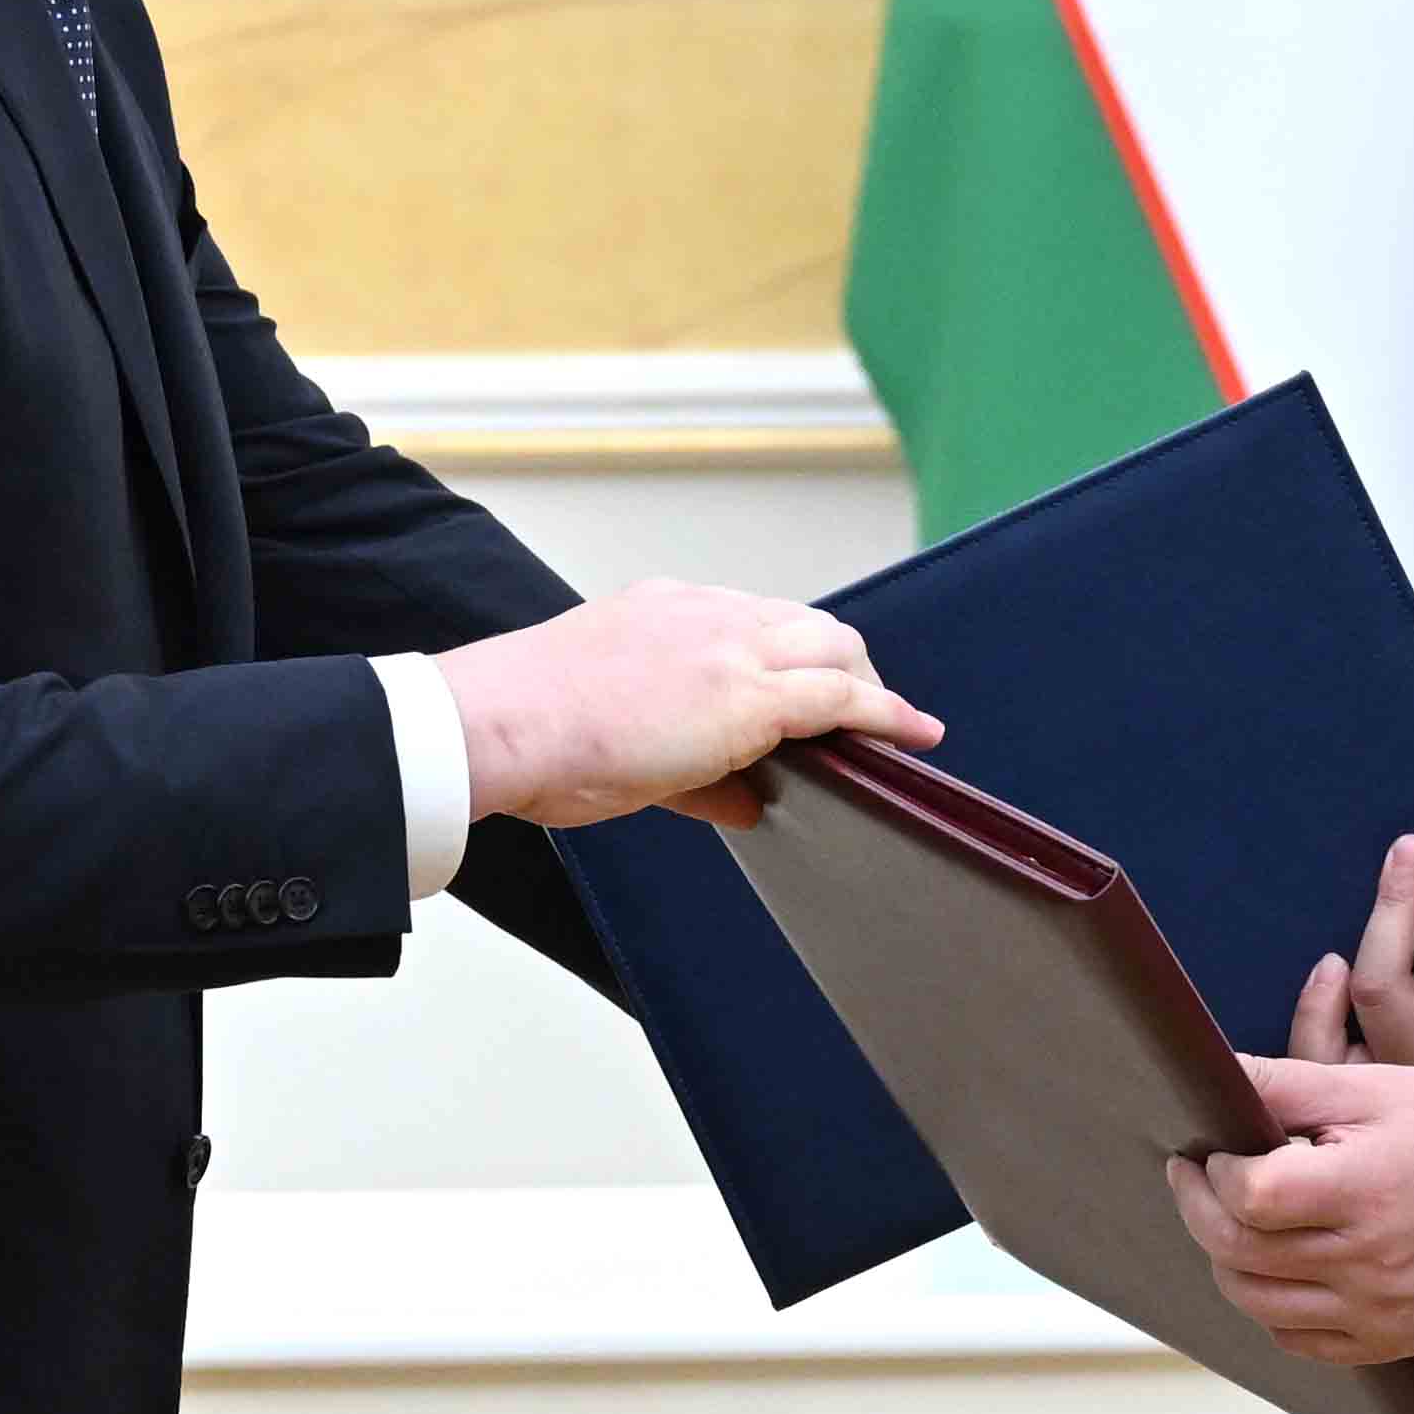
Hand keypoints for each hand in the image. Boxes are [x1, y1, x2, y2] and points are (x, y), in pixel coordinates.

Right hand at [437, 579, 941, 832]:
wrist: (500, 722)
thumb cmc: (531, 732)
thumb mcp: (618, 740)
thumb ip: (695, 773)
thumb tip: (747, 802)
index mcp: (665, 611)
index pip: (753, 620)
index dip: (792, 651)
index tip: (810, 679)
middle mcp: (704, 615)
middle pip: (806, 625)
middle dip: (843, 664)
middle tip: (864, 711)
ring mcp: (730, 648)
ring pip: (833, 649)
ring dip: (868, 686)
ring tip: (894, 728)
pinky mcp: (748, 695)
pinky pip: (840, 696)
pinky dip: (885, 713)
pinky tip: (913, 734)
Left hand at [1168, 1052, 1413, 1364]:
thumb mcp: (1366, 1089)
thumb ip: (1280, 1084)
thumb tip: (1208, 1074)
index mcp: (1366, 1188)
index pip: (1254, 1196)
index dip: (1216, 1175)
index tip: (1210, 1156)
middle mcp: (1372, 1262)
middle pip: (1239, 1254)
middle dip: (1201, 1212)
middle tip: (1197, 1181)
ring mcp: (1379, 1311)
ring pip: (1256, 1302)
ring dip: (1229, 1261)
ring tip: (1238, 1222)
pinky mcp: (1387, 1341)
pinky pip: (1295, 1339)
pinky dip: (1273, 1305)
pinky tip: (1282, 1266)